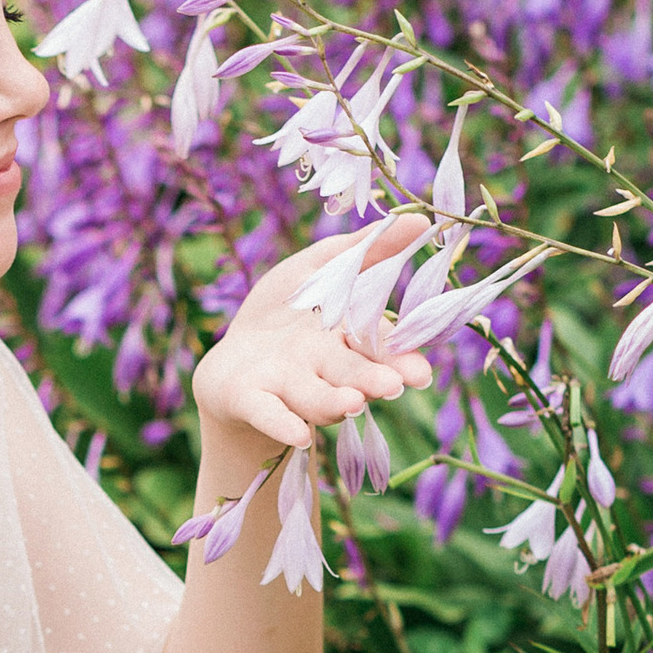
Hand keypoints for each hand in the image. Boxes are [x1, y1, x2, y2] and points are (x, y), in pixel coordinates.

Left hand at [190, 214, 435, 463]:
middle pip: (349, 374)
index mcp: (344, 338)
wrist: (230, 361)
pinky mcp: (249, 398)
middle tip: (392, 386)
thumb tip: (421, 219)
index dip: (400, 360)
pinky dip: (281, 423)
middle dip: (371, 380)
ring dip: (331, 401)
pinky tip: (298, 434)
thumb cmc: (283, 315)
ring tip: (352, 405)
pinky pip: (267, 412)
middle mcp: (319, 367)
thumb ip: (365, 250)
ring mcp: (284, 384)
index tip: (421, 373)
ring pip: (312, 395)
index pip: (378, 348)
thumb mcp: (321, 270)